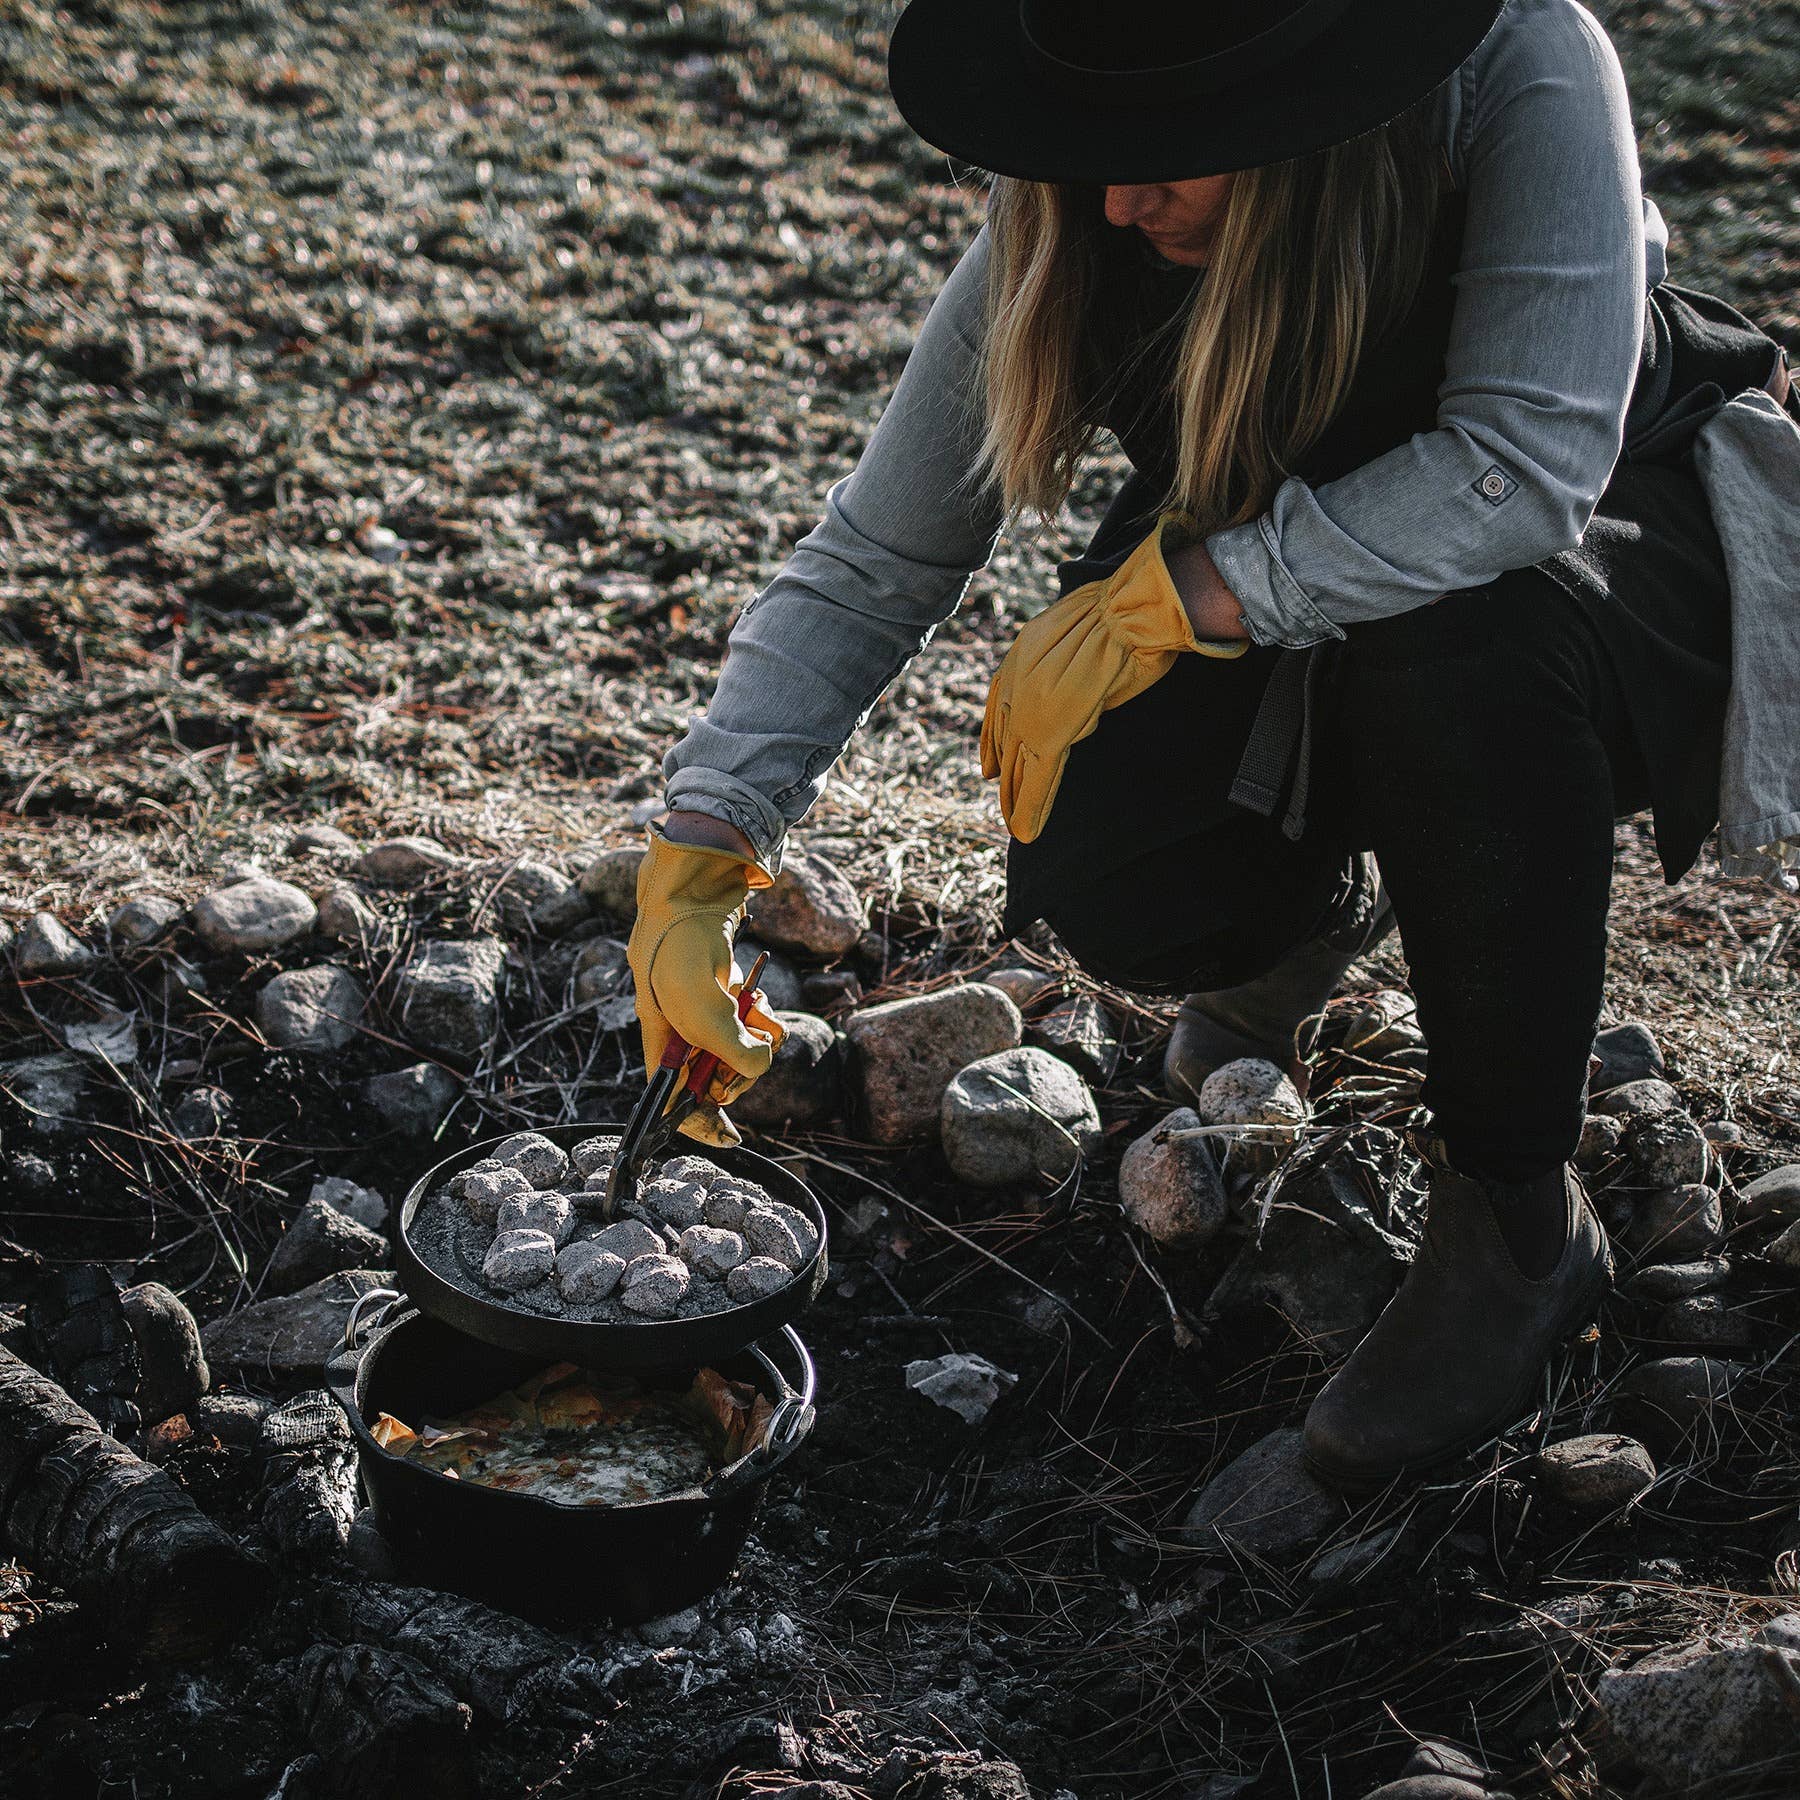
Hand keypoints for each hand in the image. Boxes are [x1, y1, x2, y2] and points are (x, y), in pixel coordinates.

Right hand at [627, 825, 785, 1105]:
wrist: (694, 892)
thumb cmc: (682, 949)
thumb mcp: (705, 1010)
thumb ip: (731, 1050)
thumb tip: (759, 1067)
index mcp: (661, 1044)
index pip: (671, 1100)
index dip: (696, 1123)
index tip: (728, 1136)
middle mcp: (682, 1034)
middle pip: (717, 1079)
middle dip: (741, 1070)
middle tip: (751, 1049)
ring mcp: (708, 1015)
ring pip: (743, 1051)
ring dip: (758, 1038)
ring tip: (757, 1014)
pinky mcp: (729, 996)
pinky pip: (755, 1023)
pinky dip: (765, 1017)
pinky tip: (760, 1001)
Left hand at [979, 512, 1248, 841]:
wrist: (1132, 610)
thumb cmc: (1125, 617)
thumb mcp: (1083, 643)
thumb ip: (1068, 676)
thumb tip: (1077, 711)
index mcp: (1020, 656)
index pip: (1000, 707)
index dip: (994, 740)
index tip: (990, 765)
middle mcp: (1015, 684)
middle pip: (1005, 740)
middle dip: (1005, 774)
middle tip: (1003, 801)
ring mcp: (1029, 710)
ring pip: (1018, 765)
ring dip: (1015, 798)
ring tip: (1014, 824)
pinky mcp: (1049, 733)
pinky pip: (1037, 777)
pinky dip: (1031, 806)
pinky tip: (1024, 831)